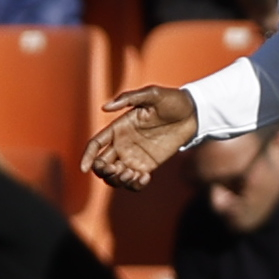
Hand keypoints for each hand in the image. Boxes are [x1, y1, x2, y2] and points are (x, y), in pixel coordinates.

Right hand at [83, 85, 198, 189]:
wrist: (194, 114)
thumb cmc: (172, 100)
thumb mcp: (152, 94)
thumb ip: (128, 99)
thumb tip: (105, 107)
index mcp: (119, 127)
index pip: (96, 144)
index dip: (87, 156)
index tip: (84, 168)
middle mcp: (123, 144)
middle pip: (102, 164)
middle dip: (104, 171)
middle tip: (117, 169)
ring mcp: (134, 156)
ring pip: (116, 176)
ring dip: (119, 180)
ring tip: (133, 174)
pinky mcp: (148, 166)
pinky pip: (135, 181)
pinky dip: (135, 184)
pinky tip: (145, 177)